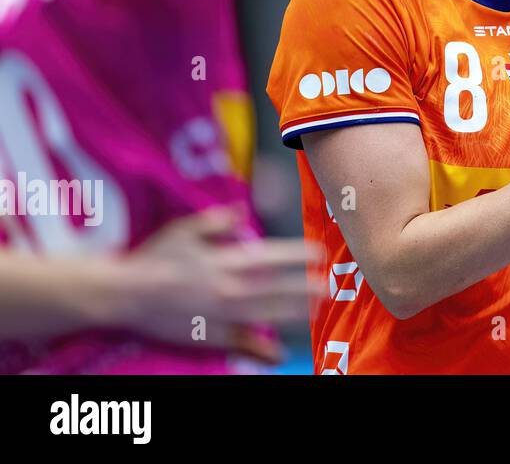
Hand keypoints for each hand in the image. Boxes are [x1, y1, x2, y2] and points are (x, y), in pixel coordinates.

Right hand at [122, 205, 324, 363]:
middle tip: (329, 284)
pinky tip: (278, 354)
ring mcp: (218, 315)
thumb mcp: (184, 229)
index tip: (319, 252)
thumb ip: (217, 220)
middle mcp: (226, 289)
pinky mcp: (206, 336)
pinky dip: (259, 350)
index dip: (298, 254)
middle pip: (275, 289)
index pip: (271, 256)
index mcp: (223, 261)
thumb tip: (242, 212)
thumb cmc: (154, 258)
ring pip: (264, 315)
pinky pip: (238, 344)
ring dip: (293, 312)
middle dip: (305, 287)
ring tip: (316, 308)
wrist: (122, 294)